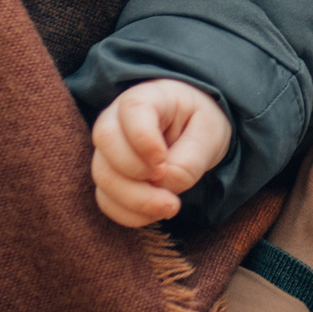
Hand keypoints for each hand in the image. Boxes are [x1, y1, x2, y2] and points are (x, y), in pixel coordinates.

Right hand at [90, 80, 232, 227]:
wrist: (194, 132)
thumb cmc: (200, 124)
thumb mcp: (210, 134)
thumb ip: (189, 159)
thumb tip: (161, 185)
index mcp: (149, 97)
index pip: (131, 109)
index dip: (143, 139)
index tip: (162, 161)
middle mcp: (118, 119)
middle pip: (106, 141)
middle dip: (135, 174)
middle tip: (168, 188)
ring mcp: (109, 149)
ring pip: (103, 176)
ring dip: (135, 200)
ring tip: (170, 206)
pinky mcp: (110, 176)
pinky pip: (105, 200)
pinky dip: (129, 214)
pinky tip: (156, 212)